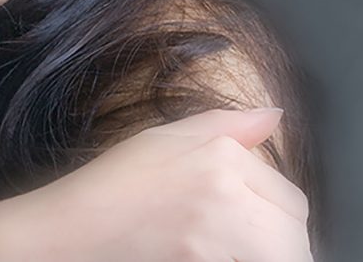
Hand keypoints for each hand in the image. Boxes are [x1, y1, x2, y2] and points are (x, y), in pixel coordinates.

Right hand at [0, 107, 311, 261]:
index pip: (292, 201)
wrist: (68, 236)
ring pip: (282, 258)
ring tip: (223, 244)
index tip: (242, 214)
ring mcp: (218, 251)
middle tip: (232, 234)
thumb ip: (226, 125)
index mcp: (223, 167)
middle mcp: (228, 208)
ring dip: (264, 253)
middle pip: (294, 239)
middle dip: (275, 237)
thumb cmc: (111, 186)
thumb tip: (274, 114)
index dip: (272, 208)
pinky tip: (211, 255)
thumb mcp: (164, 138)